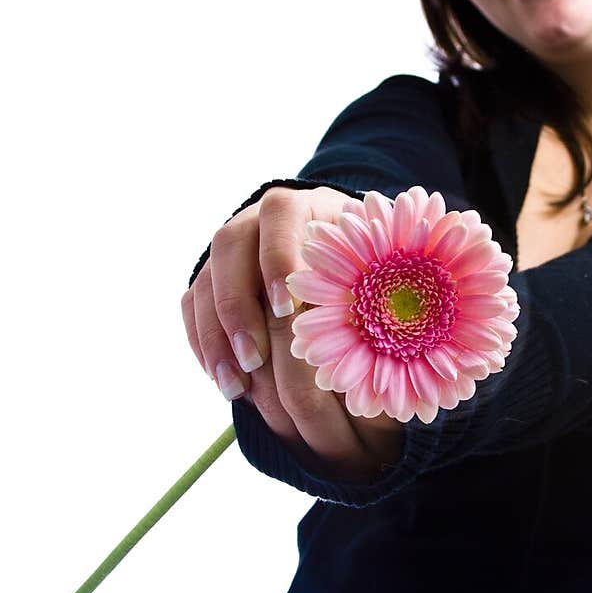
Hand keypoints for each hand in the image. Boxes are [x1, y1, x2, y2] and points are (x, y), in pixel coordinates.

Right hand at [181, 186, 403, 480]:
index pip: (281, 216)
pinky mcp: (208, 280)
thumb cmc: (363, 260)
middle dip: (238, 308)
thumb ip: (379, 280)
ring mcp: (226, 251)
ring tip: (235, 387)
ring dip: (216, 337)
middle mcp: (254, 219)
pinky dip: (204, 346)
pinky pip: (193, 308)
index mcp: (300, 205)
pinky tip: (225, 384)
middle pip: (229, 249)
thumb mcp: (375, 261)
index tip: (288, 309)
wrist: (330, 248)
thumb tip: (398, 328)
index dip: (278, 259)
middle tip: (256, 360)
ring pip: (205, 283)